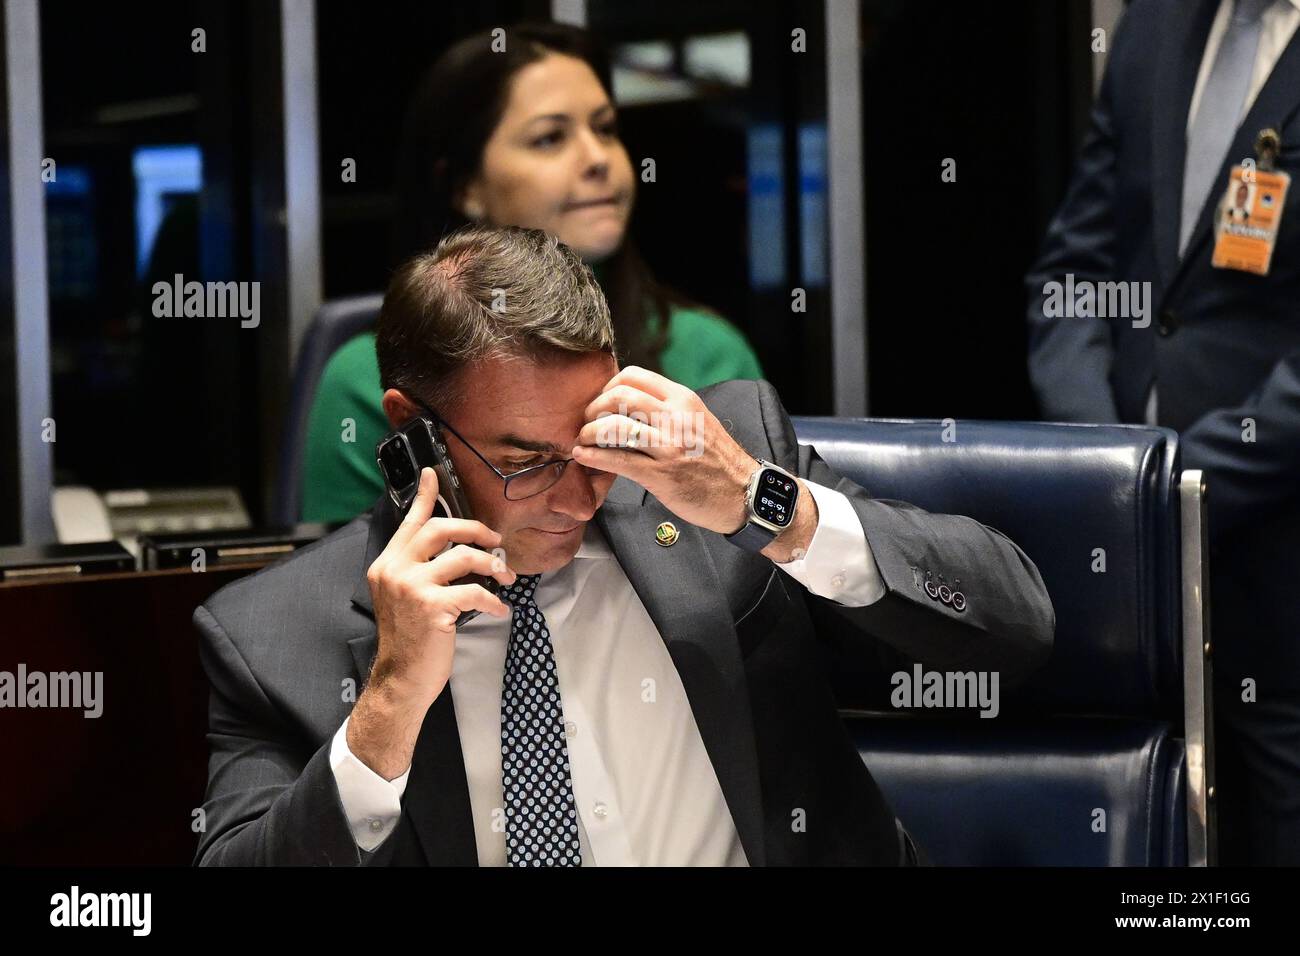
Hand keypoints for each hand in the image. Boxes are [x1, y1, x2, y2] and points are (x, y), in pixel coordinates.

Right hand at [348, 467, 516, 777]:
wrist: (401, 680)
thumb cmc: (410, 640)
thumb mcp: (406, 598)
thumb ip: (418, 570)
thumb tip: (452, 549)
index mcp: (387, 564)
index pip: (409, 522)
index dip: (424, 496)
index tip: (433, 473)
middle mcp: (395, 570)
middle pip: (440, 529)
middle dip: (475, 529)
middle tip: (494, 539)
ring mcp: (412, 588)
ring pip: (463, 557)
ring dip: (492, 564)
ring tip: (506, 576)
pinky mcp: (433, 608)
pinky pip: (475, 591)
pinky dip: (494, 600)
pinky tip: (499, 610)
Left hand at [572, 367, 818, 561]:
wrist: (744, 493)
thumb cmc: (717, 460)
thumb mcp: (697, 420)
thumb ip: (667, 409)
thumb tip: (628, 405)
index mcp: (683, 399)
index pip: (633, 376)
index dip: (607, 387)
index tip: (600, 403)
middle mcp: (676, 417)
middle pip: (618, 396)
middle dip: (593, 409)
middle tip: (587, 423)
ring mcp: (669, 446)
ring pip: (614, 426)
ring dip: (589, 433)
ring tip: (583, 441)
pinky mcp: (662, 474)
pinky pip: (618, 460)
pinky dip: (593, 456)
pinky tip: (584, 457)